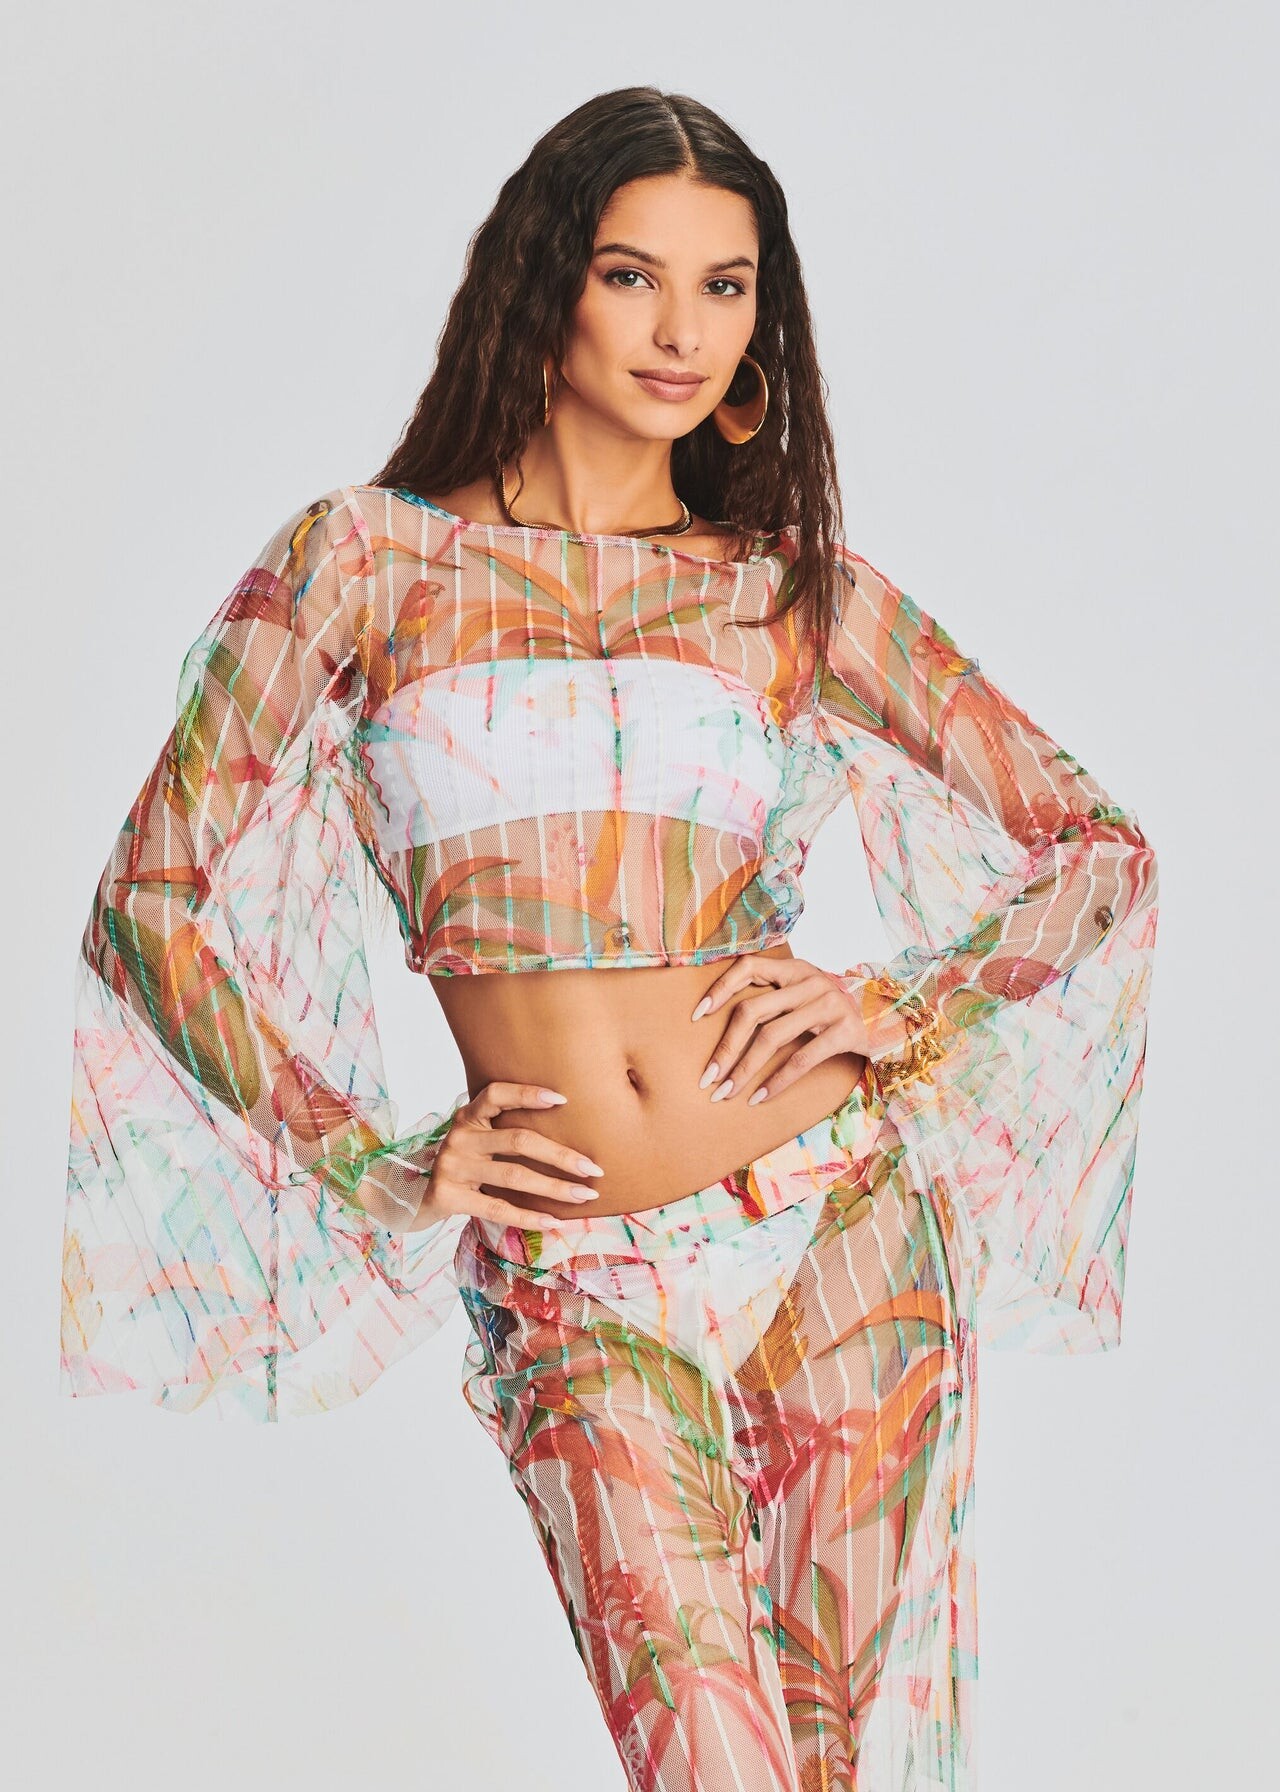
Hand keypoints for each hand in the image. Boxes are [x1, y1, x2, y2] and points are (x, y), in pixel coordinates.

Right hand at [416, 1081, 603, 1228]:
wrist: (408, 1195)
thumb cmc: (460, 1164)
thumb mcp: (475, 1139)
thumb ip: (502, 1130)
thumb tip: (566, 1135)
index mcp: (468, 1116)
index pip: (497, 1094)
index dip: (528, 1094)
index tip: (563, 1099)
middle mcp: (460, 1137)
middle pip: (518, 1140)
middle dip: (561, 1155)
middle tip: (593, 1168)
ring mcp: (453, 1166)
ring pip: (514, 1176)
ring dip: (555, 1187)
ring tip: (585, 1196)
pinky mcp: (449, 1197)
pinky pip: (497, 1208)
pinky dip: (529, 1216)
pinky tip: (554, 1222)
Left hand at [690, 954, 869, 1106]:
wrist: (890, 1021)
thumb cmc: (835, 1013)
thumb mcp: (807, 995)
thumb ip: (776, 998)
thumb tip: (724, 1019)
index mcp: (795, 969)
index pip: (748, 967)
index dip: (720, 988)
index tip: (697, 1016)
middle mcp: (810, 981)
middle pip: (752, 1011)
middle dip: (725, 1048)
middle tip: (707, 1078)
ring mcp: (829, 1004)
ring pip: (772, 1037)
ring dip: (744, 1070)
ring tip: (727, 1093)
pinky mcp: (845, 1031)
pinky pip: (802, 1059)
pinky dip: (776, 1081)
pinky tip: (759, 1098)